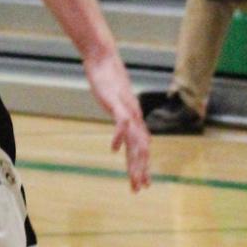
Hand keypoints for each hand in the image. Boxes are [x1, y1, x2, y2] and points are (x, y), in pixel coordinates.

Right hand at [83, 46, 150, 191]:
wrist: (104, 57)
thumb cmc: (108, 78)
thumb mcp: (115, 101)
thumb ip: (122, 114)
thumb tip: (125, 126)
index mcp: (134, 119)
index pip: (142, 147)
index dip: (143, 166)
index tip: (142, 183)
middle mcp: (134, 117)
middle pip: (141, 149)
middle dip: (141, 170)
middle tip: (140, 189)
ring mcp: (127, 110)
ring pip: (135, 141)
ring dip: (135, 162)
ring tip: (133, 179)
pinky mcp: (117, 103)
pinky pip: (121, 124)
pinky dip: (119, 138)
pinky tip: (114, 150)